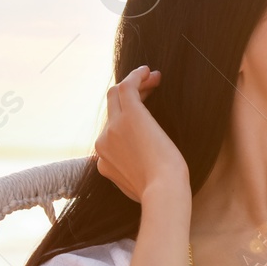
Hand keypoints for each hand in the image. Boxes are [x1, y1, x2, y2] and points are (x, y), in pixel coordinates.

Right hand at [92, 65, 188, 203]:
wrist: (163, 191)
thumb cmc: (161, 193)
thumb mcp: (140, 187)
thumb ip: (132, 174)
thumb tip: (141, 166)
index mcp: (104, 161)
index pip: (111, 131)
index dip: (128, 119)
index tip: (148, 117)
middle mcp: (103, 142)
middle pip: (111, 109)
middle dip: (131, 97)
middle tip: (151, 89)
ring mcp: (113, 128)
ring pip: (116, 94)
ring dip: (135, 83)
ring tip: (154, 78)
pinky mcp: (128, 115)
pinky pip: (126, 87)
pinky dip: (136, 76)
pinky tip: (148, 72)